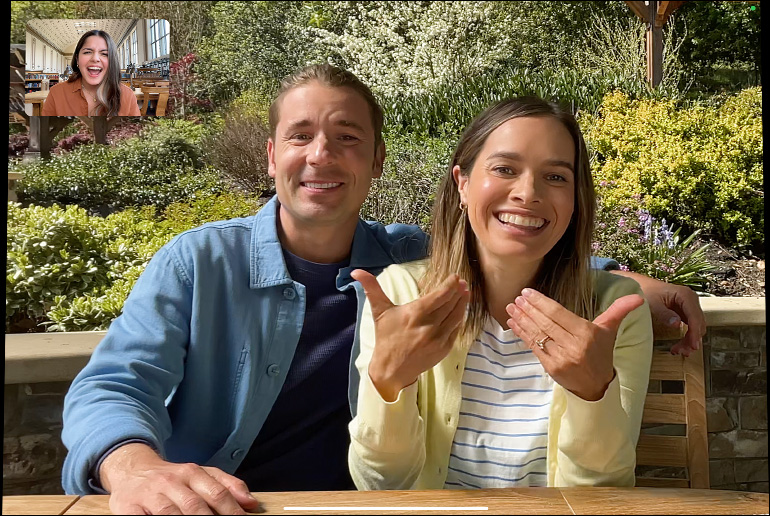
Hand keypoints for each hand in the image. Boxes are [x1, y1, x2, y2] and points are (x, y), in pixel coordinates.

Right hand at [100, 443, 259, 514]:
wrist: (132, 469)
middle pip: (195, 506)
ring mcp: (150, 494)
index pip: (217, 493)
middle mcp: (172, 481)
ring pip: (170, 514)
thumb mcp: (201, 474)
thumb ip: (227, 485)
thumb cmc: (172, 478)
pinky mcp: (128, 507)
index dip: (232, 512)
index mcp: (192, 472)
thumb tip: (251, 503)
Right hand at [351, 269, 468, 401]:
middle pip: (450, 304)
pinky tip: (461, 310)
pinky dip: (460, 318)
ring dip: (462, 303)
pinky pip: (456, 330)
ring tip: (465, 292)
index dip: (450, 285)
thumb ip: (372, 288)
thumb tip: (356, 271)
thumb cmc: (386, 337)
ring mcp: (438, 339)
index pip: (439, 295)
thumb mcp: (379, 312)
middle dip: (458, 291)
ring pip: (456, 316)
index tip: (455, 277)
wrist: (391, 369)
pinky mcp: (444, 349)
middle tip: (462, 282)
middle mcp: (428, 326)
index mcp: (414, 314)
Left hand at [506, 288, 643, 400]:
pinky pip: (534, 347)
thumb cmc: (600, 353)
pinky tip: (514, 323)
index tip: (527, 292)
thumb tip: (638, 297)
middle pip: (546, 322)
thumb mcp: (610, 331)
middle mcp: (574, 345)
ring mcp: (561, 358)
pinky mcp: (551, 367)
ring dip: (521, 319)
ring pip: (538, 334)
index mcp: (587, 333)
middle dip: (529, 308)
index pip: (558, 313)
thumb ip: (619, 311)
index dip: (541, 302)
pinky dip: (522, 334)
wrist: (596, 386)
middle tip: (517, 297)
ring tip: (511, 307)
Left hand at [610, 270, 705, 355]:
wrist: (640, 285)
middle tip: (682, 351)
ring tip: (679, 351)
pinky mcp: (684, 311)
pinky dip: (687, 336)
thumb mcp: (653, 303)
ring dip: (690, 340)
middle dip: (692, 339)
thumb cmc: (645, 291)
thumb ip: (664, 314)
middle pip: (698, 323)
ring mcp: (688, 306)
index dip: (694, 333)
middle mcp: (691, 300)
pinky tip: (679, 345)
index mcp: (685, 295)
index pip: (695, 317)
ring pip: (696, 326)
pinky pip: (690, 326)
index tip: (692, 345)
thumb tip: (677, 325)